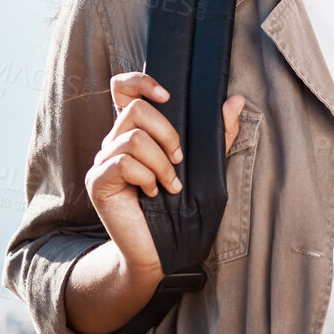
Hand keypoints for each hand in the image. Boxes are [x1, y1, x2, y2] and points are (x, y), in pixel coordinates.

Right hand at [85, 72, 244, 280]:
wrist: (161, 251)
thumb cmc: (181, 209)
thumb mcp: (206, 166)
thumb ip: (219, 134)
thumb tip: (236, 101)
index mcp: (136, 132)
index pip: (122, 89)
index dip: (140, 82)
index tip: (167, 95)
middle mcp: (114, 142)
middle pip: (136, 109)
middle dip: (168, 133)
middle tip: (179, 161)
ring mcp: (103, 161)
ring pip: (133, 137)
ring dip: (161, 163)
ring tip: (169, 184)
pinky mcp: (98, 181)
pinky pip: (124, 163)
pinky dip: (146, 177)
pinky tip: (152, 193)